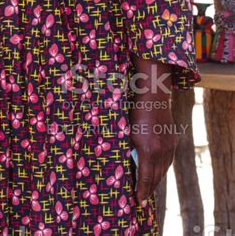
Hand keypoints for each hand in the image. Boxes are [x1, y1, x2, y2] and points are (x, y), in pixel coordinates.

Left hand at [128, 53, 175, 206]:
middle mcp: (161, 151)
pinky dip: (161, 170)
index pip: (146, 177)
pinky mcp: (172, 142)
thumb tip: (124, 163)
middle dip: (149, 190)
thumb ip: (128, 149)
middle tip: (142, 201)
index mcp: (147, 149)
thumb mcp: (127, 131)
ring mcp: (169, 146)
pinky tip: (156, 172)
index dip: (142, 191)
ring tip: (148, 189)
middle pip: (156, 177)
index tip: (139, 202)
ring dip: (156, 181)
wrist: (154, 96)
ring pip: (163, 170)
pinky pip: (168, 161)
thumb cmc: (135, 111)